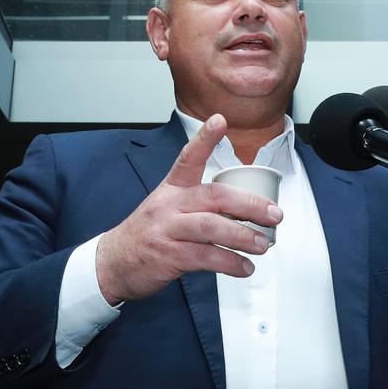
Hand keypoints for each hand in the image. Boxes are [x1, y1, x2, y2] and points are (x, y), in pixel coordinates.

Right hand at [95, 114, 283, 303]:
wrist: (113, 263)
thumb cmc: (148, 234)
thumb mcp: (166, 208)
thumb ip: (199, 204)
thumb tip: (242, 209)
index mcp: (171, 189)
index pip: (188, 159)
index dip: (204, 139)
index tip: (220, 120)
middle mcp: (169, 205)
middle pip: (213, 196)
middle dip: (248, 204)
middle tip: (273, 213)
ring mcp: (168, 230)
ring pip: (211, 227)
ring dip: (243, 236)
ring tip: (262, 245)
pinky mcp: (169, 256)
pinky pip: (205, 257)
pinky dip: (229, 263)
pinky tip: (244, 267)